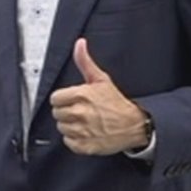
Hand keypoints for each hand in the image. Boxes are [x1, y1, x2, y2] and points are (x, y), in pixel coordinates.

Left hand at [48, 38, 149, 155]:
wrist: (134, 125)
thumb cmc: (116, 103)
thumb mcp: (101, 79)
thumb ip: (85, 62)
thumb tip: (79, 44)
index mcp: (82, 95)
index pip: (55, 98)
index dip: (62, 99)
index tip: (71, 100)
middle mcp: (80, 113)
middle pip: (57, 113)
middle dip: (66, 112)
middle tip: (80, 111)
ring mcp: (82, 131)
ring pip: (61, 128)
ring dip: (70, 126)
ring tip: (84, 122)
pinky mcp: (85, 146)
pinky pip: (68, 142)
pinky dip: (74, 140)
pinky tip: (85, 133)